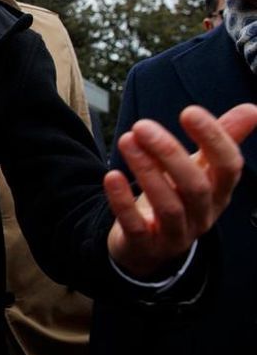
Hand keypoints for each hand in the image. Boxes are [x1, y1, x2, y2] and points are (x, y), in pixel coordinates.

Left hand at [106, 103, 256, 276]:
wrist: (148, 245)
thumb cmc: (178, 197)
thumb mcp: (201, 170)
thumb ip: (221, 139)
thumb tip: (253, 109)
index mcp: (219, 192)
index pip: (229, 167)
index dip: (214, 139)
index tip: (189, 112)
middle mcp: (202, 214)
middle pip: (195, 186)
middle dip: (169, 153)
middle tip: (142, 126)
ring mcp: (175, 233)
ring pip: (168, 205)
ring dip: (146, 171)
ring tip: (127, 141)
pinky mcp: (145, 245)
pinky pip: (135, 226)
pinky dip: (123, 201)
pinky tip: (112, 176)